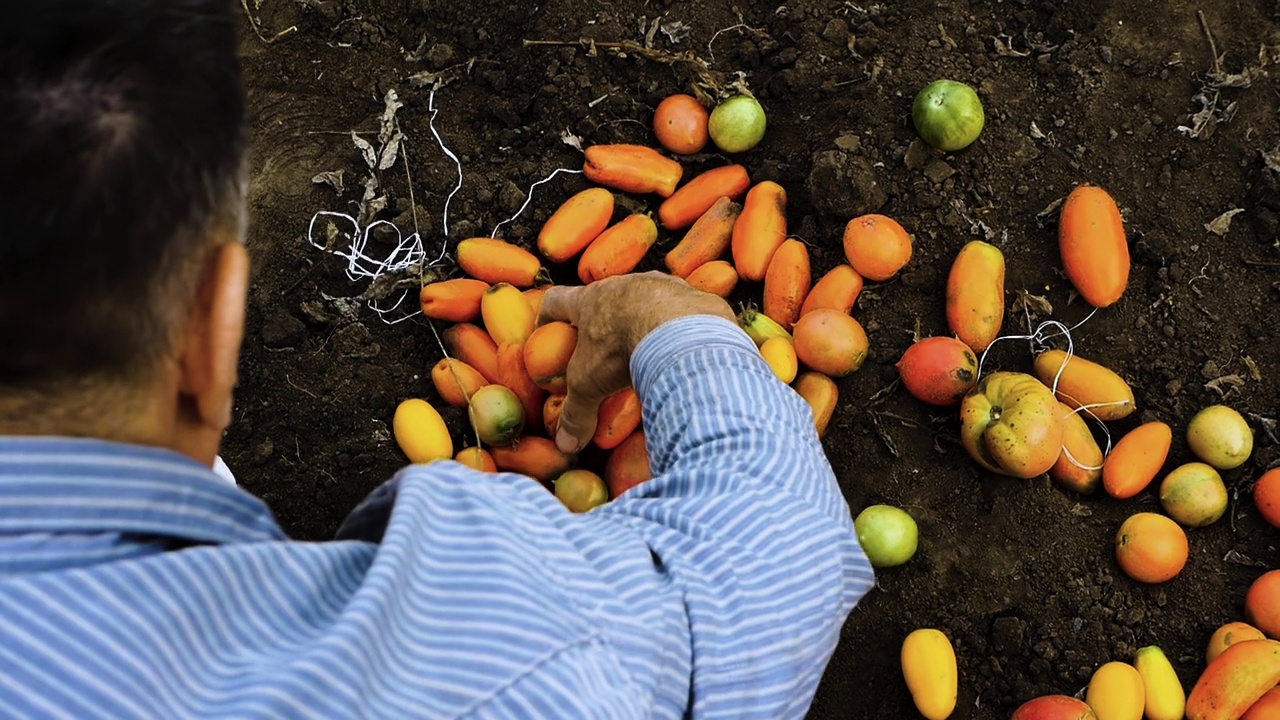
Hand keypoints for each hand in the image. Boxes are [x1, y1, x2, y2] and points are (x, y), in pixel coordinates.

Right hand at [537, 271, 734, 452]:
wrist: (681, 330)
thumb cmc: (623, 350)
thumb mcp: (590, 384)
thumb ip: (577, 413)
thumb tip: (565, 444)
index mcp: (591, 300)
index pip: (557, 300)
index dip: (548, 315)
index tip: (546, 329)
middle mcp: (624, 286)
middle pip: (605, 298)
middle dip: (602, 320)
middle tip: (602, 346)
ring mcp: (660, 285)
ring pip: (645, 299)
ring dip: (642, 319)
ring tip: (646, 348)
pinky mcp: (691, 295)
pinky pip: (680, 308)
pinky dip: (676, 325)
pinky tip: (681, 347)